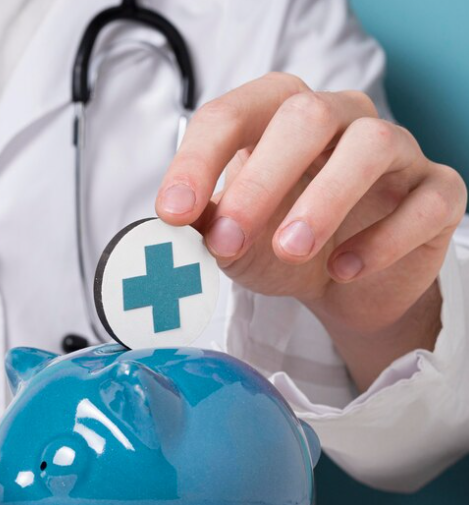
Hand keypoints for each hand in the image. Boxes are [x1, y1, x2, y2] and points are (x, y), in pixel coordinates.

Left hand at [155, 72, 466, 390]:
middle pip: (303, 115)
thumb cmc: (278, 245)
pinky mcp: (436, 193)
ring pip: (371, 144)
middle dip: (261, 178)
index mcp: (274, 116)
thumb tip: (172, 225)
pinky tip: (344, 269)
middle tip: (230, 238)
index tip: (172, 213)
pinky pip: (425, 200)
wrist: (341, 285)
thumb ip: (204, 225)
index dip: (197, 161)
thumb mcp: (231, 239)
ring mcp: (394, 150)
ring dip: (324, 199)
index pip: (231, 115)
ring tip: (290, 250)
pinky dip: (384, 238)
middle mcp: (337, 118)